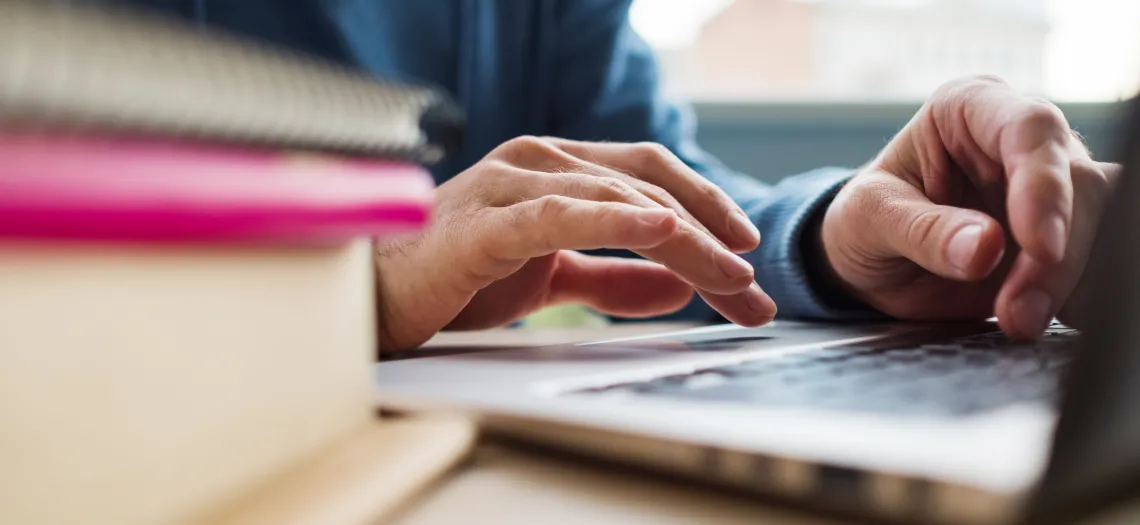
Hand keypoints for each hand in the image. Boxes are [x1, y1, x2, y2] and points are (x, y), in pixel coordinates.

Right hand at [373, 136, 776, 350]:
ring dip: (683, 240)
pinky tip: (659, 230)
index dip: (705, 206)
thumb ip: (611, 278)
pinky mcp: (485, 223)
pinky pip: (560, 216)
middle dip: (710, 235)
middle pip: (646, 186)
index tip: (745, 252)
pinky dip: (614, 220)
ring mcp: (510, 185)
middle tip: (751, 288)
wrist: (372, 296)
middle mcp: (538, 161)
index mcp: (554, 169)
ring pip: (616, 200)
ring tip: (729, 278)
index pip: (648, 176)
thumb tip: (677, 286)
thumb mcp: (551, 278)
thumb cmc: (454, 277)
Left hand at [819, 75, 1119, 338]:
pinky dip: (1080, 296)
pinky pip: (1097, 261)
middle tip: (1017, 311)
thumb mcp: (870, 219)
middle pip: (1079, 183)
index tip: (1039, 245)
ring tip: (1020, 322)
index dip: (1044, 187)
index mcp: (970, 108)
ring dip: (1071, 282)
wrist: (870, 262)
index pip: (1030, 129)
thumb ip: (924, 231)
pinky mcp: (1065, 237)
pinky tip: (1048, 318)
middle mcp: (1021, 140)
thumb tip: (985, 248)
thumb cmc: (865, 220)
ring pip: (1102, 223)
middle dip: (1055, 257)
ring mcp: (1050, 189)